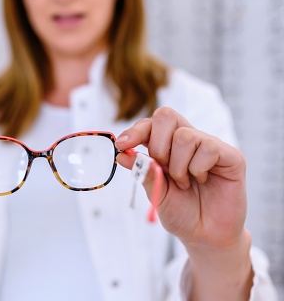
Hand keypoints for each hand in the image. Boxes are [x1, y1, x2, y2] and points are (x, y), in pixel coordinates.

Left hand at [115, 106, 246, 249]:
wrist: (205, 236)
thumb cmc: (181, 212)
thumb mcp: (156, 192)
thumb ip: (143, 171)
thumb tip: (123, 154)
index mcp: (167, 145)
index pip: (150, 124)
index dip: (136, 130)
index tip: (122, 145)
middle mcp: (188, 140)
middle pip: (166, 116)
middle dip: (158, 146)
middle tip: (163, 169)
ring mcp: (209, 145)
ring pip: (185, 135)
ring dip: (178, 166)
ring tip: (184, 183)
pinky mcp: (230, 156)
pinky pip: (208, 147)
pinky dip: (198, 168)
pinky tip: (202, 180)